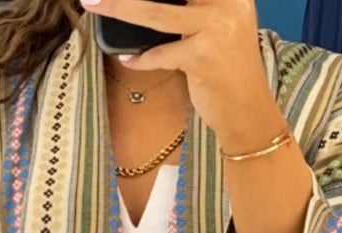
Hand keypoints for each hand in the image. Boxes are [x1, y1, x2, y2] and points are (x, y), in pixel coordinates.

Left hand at [83, 0, 282, 150]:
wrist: (248, 113)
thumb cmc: (229, 72)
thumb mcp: (219, 29)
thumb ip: (194, 9)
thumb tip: (145, 3)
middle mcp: (227, 3)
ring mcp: (215, 29)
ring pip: (154, 13)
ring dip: (118, 7)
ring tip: (93, 3)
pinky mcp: (203, 57)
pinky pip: (159, 54)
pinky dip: (140, 59)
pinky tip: (128, 58)